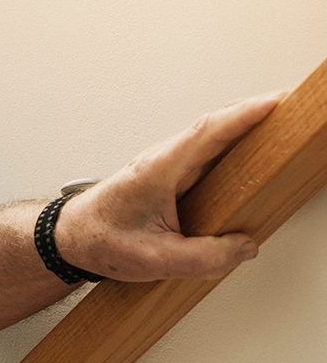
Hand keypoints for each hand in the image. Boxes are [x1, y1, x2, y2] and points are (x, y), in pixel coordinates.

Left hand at [54, 91, 284, 281]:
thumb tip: (245, 246)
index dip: (243, 115)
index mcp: (159, 169)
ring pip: (213, 138)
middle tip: (291, 106)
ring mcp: (168, 165)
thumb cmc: (101, 239)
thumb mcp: (155, 260)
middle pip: (216, 127)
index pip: (207, 132)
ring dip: (246, 126)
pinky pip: (209, 155)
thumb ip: (204, 258)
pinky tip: (253, 152)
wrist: (71, 236)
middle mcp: (164, 160)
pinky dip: (234, 145)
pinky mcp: (172, 177)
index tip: (275, 103)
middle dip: (255, 112)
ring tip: (282, 123)